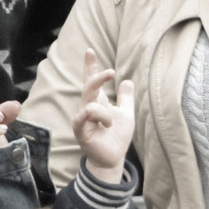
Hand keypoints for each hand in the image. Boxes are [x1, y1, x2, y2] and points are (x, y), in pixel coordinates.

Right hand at [72, 49, 133, 181]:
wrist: (113, 158)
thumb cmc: (117, 136)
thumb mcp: (127, 114)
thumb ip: (126, 98)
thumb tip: (127, 81)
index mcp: (98, 102)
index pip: (92, 81)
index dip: (90, 66)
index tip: (90, 50)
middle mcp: (88, 107)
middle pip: (88, 86)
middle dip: (98, 77)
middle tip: (111, 72)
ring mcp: (82, 119)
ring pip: (89, 103)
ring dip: (105, 112)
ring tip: (111, 124)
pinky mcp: (80, 130)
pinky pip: (83, 117)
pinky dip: (94, 116)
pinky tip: (104, 122)